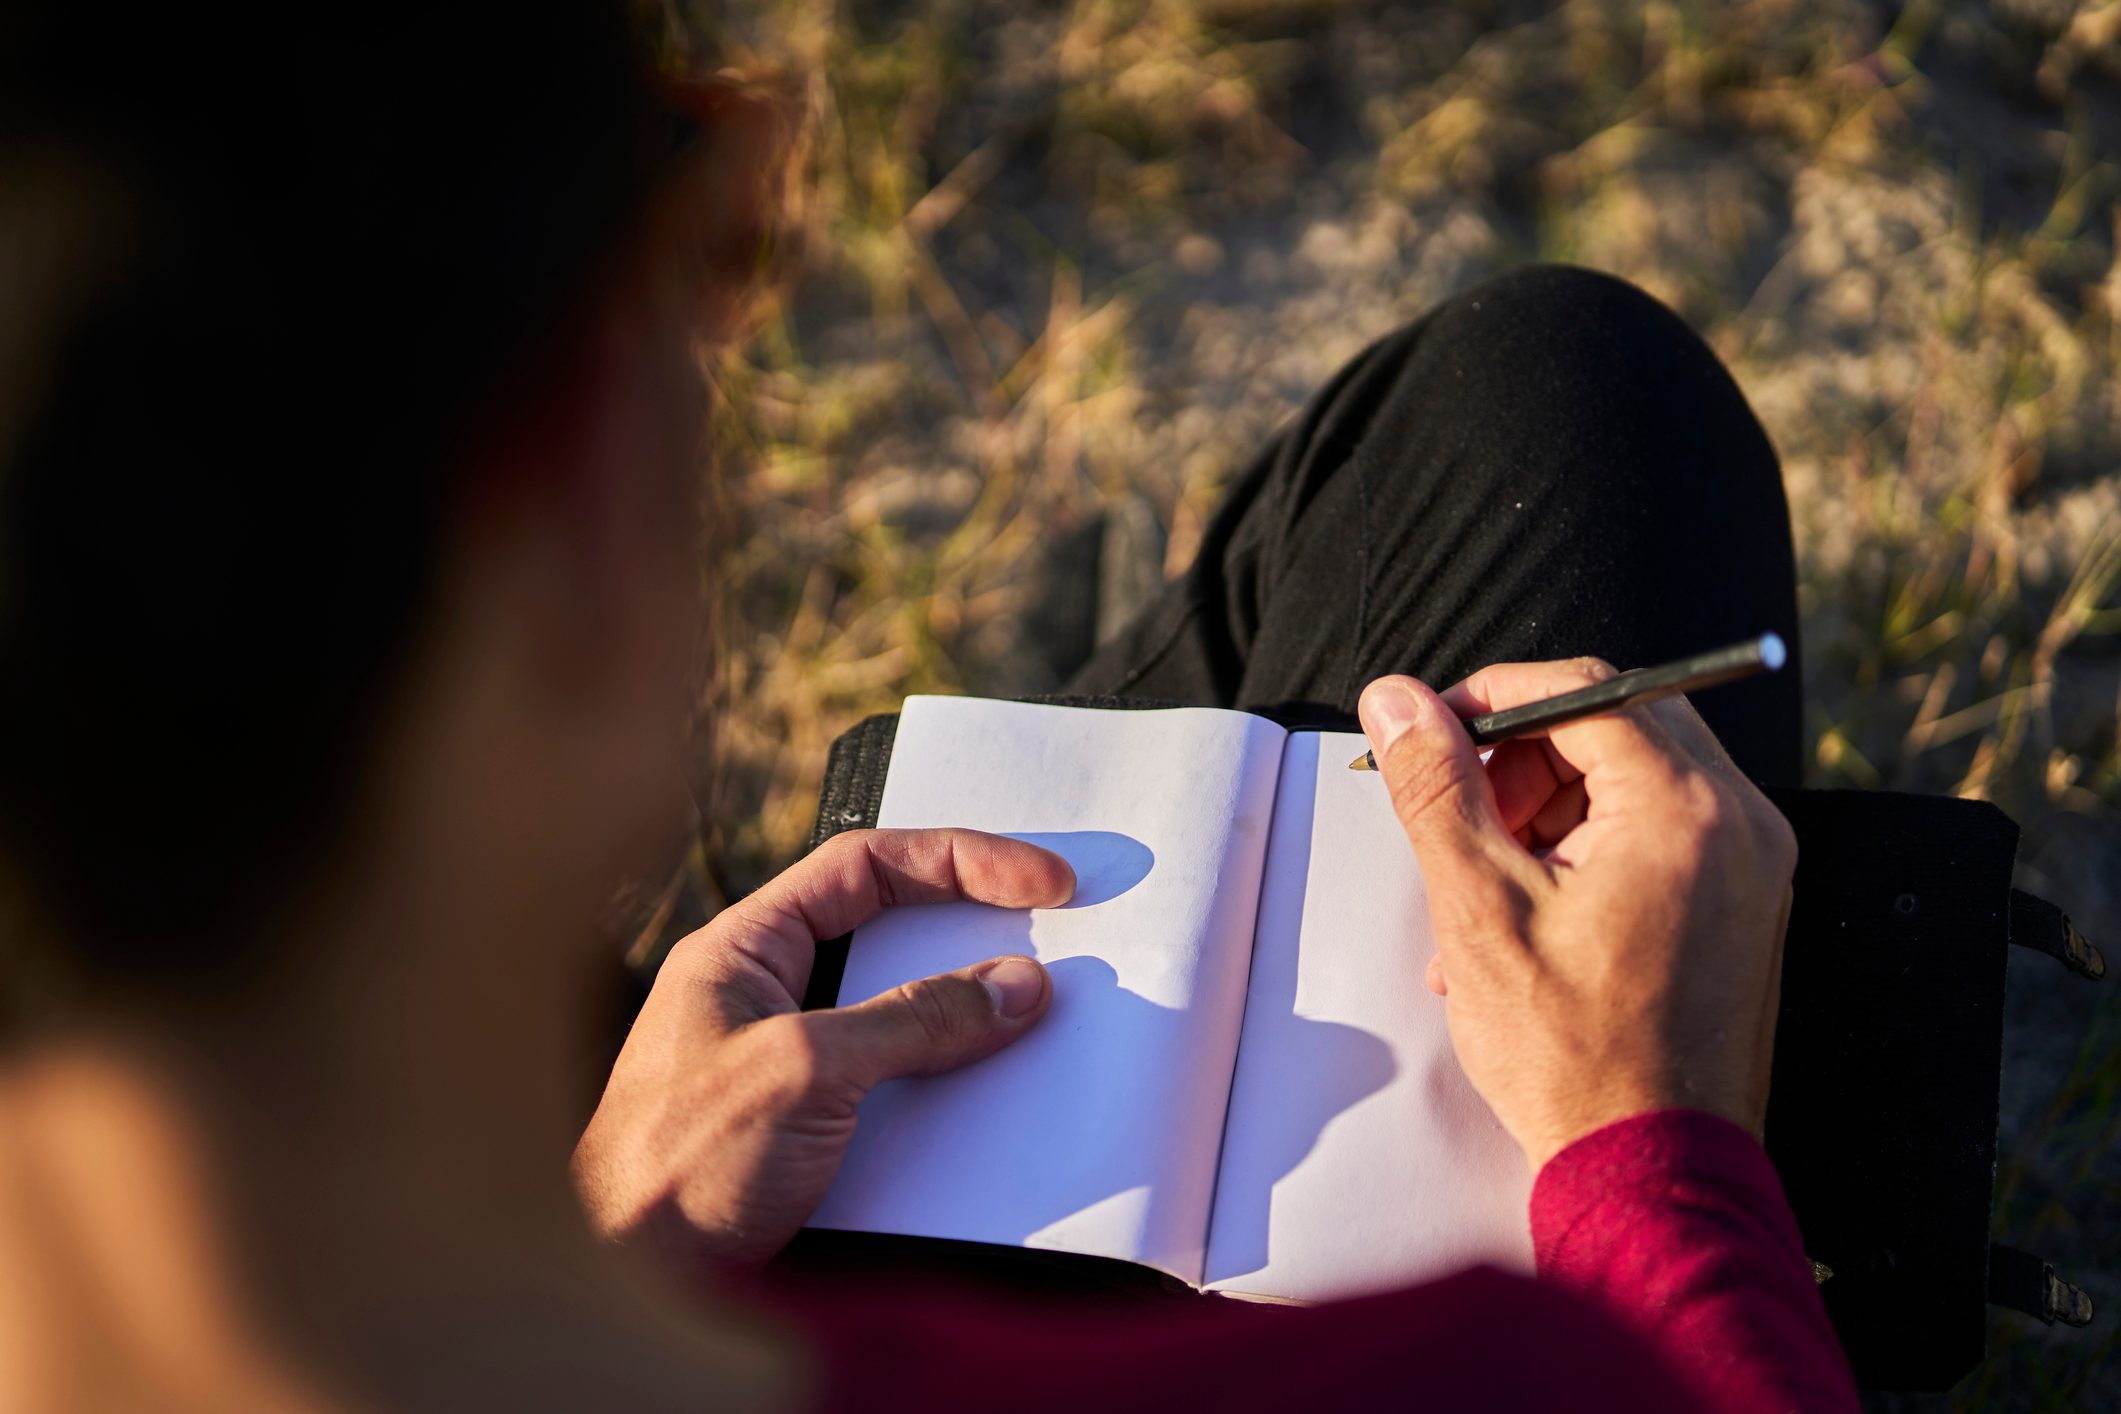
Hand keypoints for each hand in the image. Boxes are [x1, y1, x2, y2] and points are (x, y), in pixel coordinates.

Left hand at [573, 827, 1070, 1269]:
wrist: (630, 1288)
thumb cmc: (670, 1170)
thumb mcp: (805, 1072)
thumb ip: (914, 1020)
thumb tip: (1013, 985)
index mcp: (742, 951)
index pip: (866, 868)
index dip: (960, 860)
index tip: (1040, 880)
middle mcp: (765, 997)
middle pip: (891, 936)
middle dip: (975, 933)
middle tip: (1058, 932)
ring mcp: (789, 1067)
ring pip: (901, 1018)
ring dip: (967, 1019)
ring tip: (1036, 1021)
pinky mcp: (811, 1135)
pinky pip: (898, 1091)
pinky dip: (950, 1088)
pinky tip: (990, 1100)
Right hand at [1359, 659, 1795, 1172]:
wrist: (1653, 1173)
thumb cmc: (1575, 1057)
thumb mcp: (1480, 906)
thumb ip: (1436, 788)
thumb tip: (1396, 703)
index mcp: (1686, 809)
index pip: (1585, 690)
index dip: (1491, 699)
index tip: (1429, 732)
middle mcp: (1741, 823)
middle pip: (1613, 726)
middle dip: (1518, 762)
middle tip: (1457, 820)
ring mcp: (1752, 868)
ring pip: (1631, 782)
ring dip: (1544, 814)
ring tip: (1480, 895)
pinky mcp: (1743, 907)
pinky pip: (1657, 836)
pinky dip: (1585, 854)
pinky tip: (1523, 921)